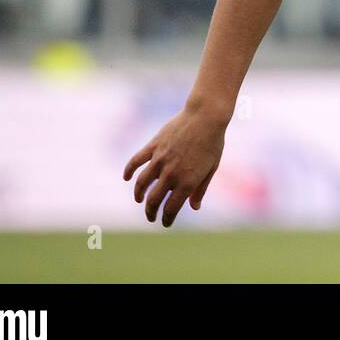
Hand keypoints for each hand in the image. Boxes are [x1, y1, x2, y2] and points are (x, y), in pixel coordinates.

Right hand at [123, 104, 227, 226]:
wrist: (205, 116)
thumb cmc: (213, 142)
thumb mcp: (211, 168)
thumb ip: (201, 189)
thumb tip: (194, 208)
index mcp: (187, 182)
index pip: (171, 208)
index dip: (167, 219)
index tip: (165, 223)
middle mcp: (171, 174)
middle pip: (153, 200)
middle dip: (151, 212)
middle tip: (151, 217)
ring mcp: (160, 160)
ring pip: (142, 184)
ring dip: (139, 195)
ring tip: (139, 200)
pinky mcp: (153, 147)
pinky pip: (136, 161)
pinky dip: (128, 171)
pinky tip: (126, 178)